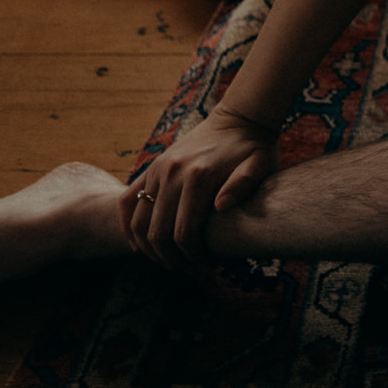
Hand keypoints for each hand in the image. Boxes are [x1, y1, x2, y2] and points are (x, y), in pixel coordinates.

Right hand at [120, 106, 278, 269]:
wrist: (238, 118)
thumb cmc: (254, 147)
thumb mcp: (260, 164)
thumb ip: (244, 184)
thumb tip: (221, 207)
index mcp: (199, 177)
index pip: (184, 232)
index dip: (192, 256)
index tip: (205, 265)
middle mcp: (172, 173)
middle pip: (158, 233)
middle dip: (172, 259)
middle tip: (188, 270)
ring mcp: (158, 169)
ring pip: (139, 222)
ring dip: (149, 249)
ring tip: (169, 261)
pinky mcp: (152, 167)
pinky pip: (127, 200)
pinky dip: (128, 226)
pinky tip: (138, 245)